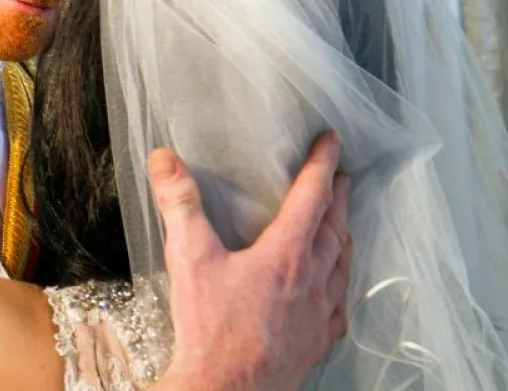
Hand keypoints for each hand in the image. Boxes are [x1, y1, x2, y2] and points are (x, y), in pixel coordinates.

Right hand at [153, 132, 351, 390]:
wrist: (226, 390)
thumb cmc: (211, 330)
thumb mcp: (189, 258)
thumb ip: (180, 204)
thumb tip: (165, 160)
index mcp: (286, 254)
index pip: (312, 197)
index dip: (322, 165)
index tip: (332, 143)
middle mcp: (312, 281)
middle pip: (335, 227)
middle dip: (337, 197)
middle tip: (340, 176)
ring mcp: (320, 314)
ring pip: (343, 264)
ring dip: (343, 236)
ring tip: (341, 223)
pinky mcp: (317, 341)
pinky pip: (340, 303)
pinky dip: (341, 282)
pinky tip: (334, 287)